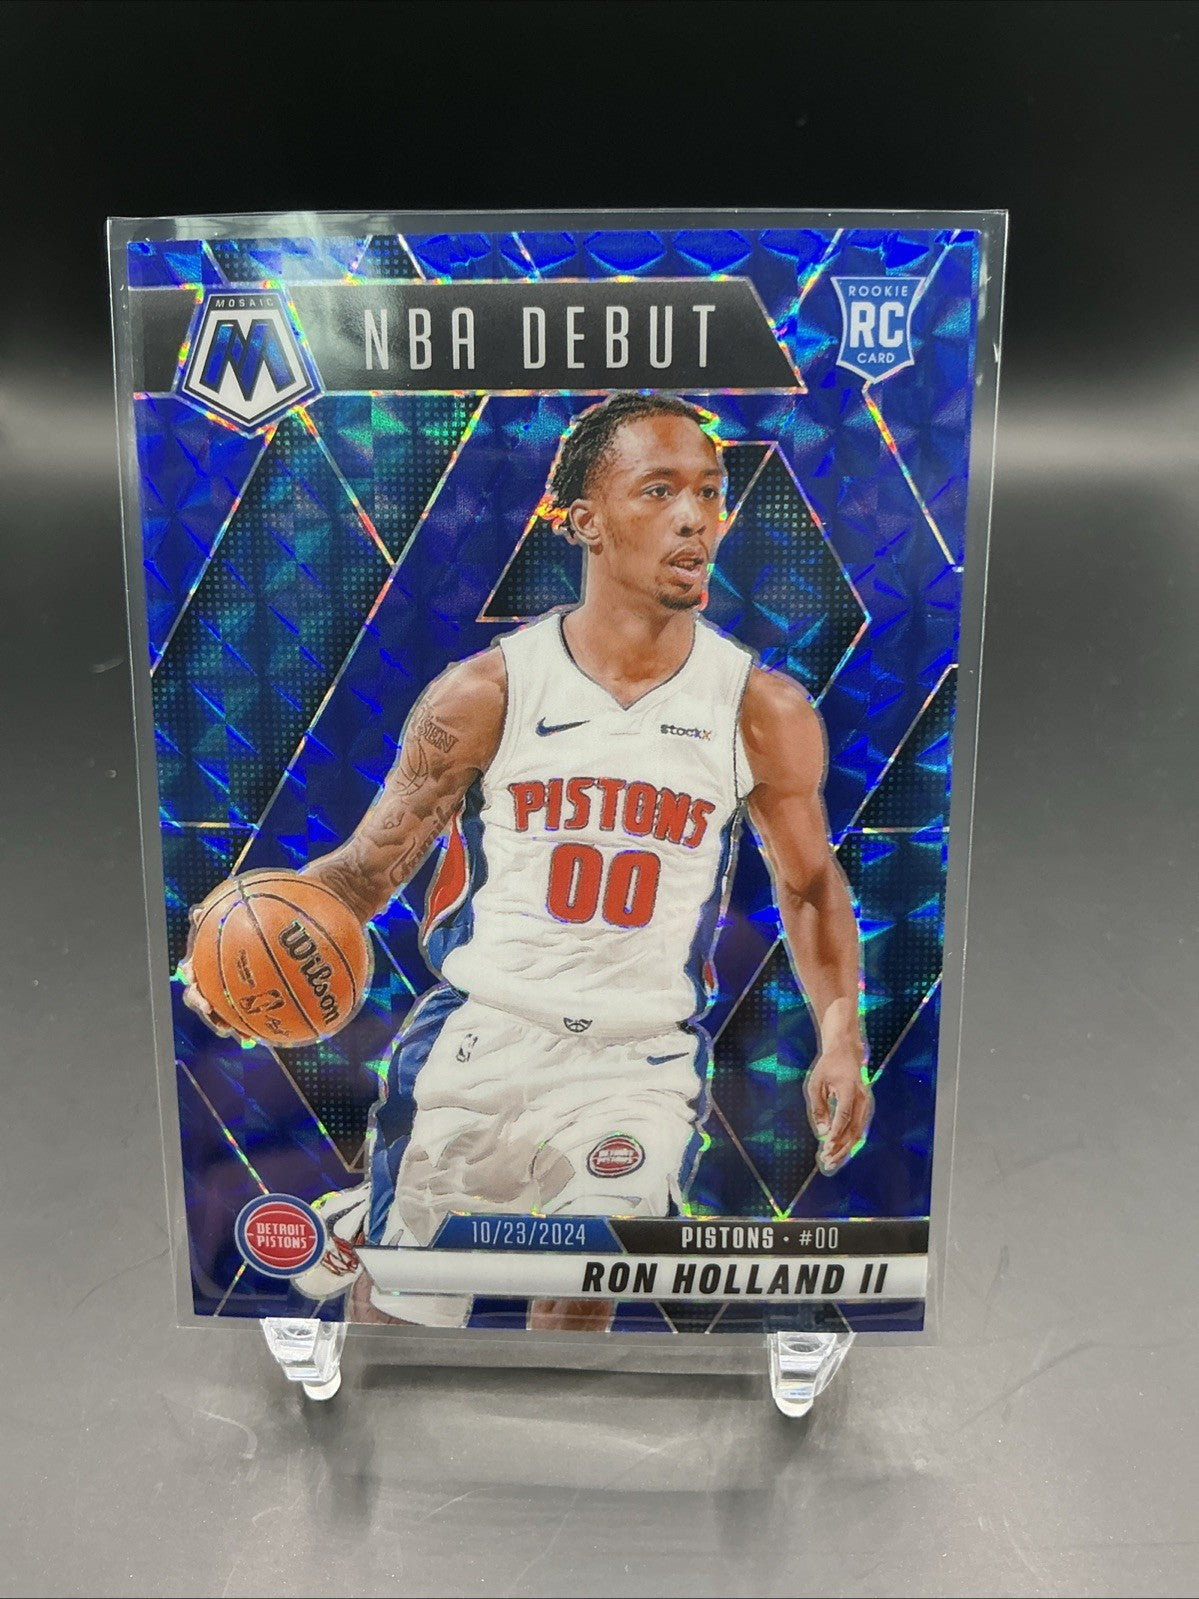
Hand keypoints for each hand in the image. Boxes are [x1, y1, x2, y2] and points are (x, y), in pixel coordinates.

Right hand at [177, 902, 253, 1041]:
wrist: (261, 957)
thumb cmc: (237, 940)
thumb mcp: (225, 931)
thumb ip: (213, 922)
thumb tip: (196, 912)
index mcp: (204, 968)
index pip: (190, 972)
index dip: (189, 975)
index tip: (192, 977)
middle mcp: (209, 985)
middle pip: (198, 997)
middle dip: (201, 1003)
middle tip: (207, 1006)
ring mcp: (223, 1000)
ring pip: (217, 1015)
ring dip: (221, 1023)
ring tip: (230, 1029)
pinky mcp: (239, 1012)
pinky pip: (239, 1023)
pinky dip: (244, 1030)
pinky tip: (254, 1037)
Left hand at [805, 1044, 872, 1174]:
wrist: (846, 1053)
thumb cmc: (828, 1068)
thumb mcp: (816, 1084)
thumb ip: (819, 1108)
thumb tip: (823, 1132)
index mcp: (849, 1089)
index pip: (844, 1115)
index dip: (836, 1133)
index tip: (827, 1146)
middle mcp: (862, 1098)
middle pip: (854, 1129)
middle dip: (841, 1147)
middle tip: (827, 1161)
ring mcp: (866, 1103)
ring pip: (859, 1132)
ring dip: (845, 1148)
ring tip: (830, 1161)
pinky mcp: (865, 1108)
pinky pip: (859, 1128)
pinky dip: (849, 1141)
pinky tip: (838, 1151)